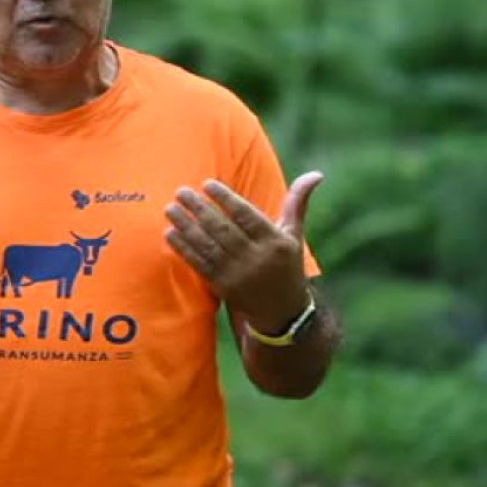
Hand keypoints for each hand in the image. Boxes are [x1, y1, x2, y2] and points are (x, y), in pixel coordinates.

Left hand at [164, 171, 323, 333]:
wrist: (282, 312)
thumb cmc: (286, 264)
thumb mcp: (294, 235)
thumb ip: (297, 203)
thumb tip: (316, 174)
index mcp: (276, 242)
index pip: (247, 216)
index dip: (226, 199)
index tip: (206, 183)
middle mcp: (257, 259)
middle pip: (223, 230)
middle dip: (199, 209)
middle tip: (180, 191)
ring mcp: (239, 275)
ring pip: (208, 246)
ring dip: (186, 227)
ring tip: (170, 208)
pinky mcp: (223, 288)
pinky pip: (200, 265)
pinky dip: (184, 249)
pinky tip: (170, 233)